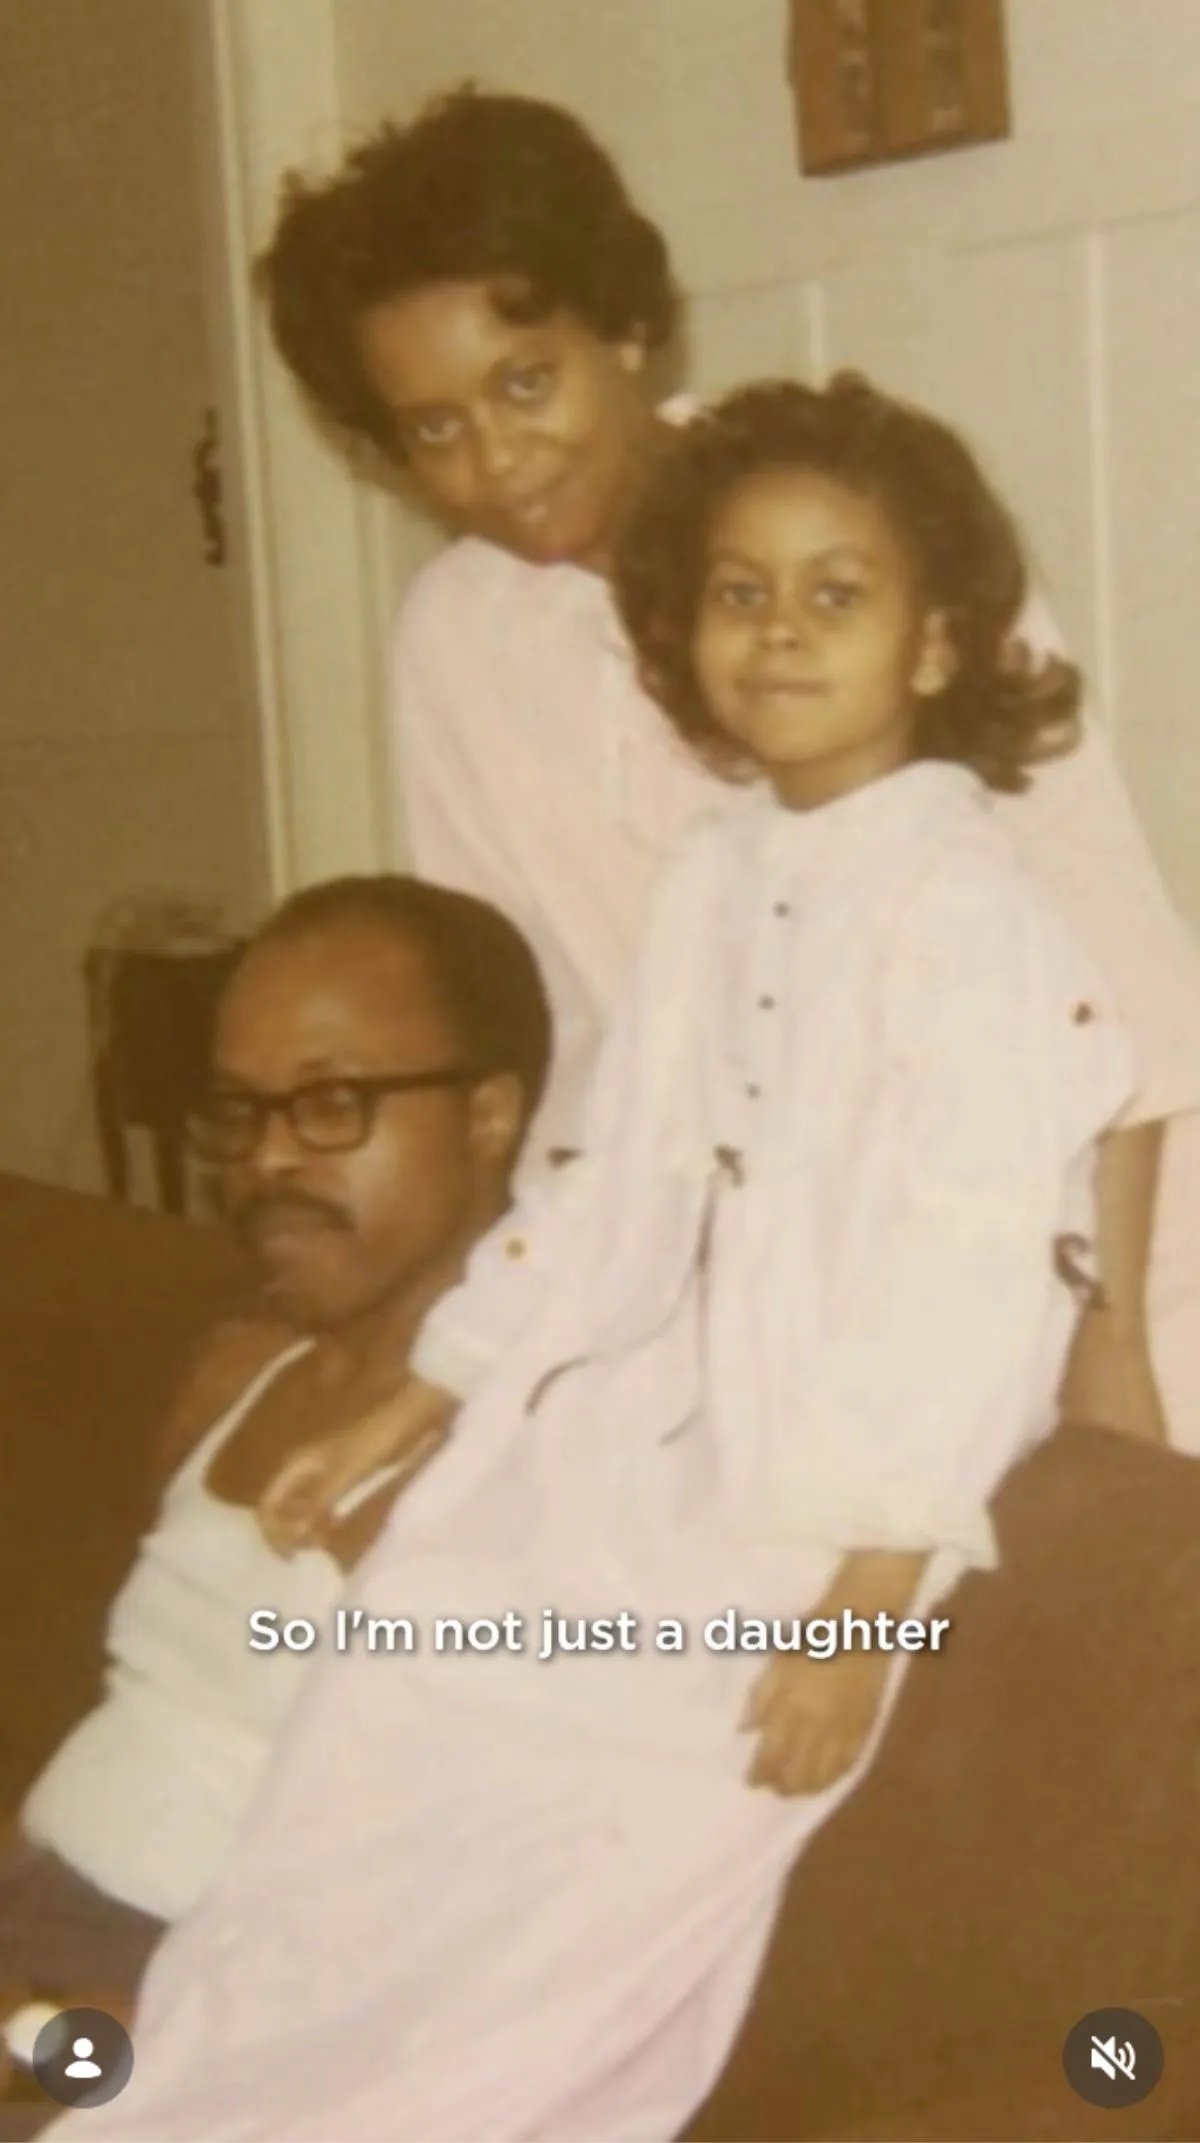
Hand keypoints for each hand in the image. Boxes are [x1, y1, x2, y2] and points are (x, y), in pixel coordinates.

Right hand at [258, 1376, 454, 1556]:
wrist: (401, 1421)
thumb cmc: (372, 1444)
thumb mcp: (345, 1475)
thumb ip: (319, 1504)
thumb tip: (295, 1534)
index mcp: (297, 1465)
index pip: (268, 1504)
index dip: (273, 1533)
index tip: (293, 1555)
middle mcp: (302, 1470)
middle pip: (280, 1509)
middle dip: (291, 1532)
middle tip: (316, 1546)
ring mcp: (320, 1475)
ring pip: (299, 1509)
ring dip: (307, 1528)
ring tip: (327, 1539)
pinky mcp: (337, 1479)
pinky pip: (318, 1506)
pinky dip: (322, 1520)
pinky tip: (336, 1527)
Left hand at [741, 1648, 889, 1796]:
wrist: (860, 1625)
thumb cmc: (812, 1637)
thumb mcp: (777, 1660)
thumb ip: (760, 1697)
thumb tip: (745, 1730)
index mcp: (792, 1707)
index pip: (771, 1754)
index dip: (759, 1773)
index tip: (751, 1781)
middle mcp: (818, 1726)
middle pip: (797, 1772)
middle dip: (781, 1786)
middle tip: (772, 1788)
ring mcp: (844, 1730)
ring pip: (824, 1775)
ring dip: (806, 1788)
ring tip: (794, 1790)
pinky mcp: (866, 1728)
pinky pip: (850, 1764)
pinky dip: (835, 1777)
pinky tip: (825, 1779)